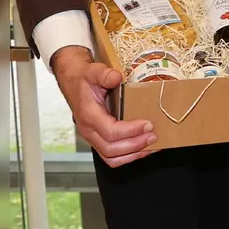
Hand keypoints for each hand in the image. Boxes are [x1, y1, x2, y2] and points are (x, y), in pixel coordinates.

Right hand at [51, 46, 156, 166]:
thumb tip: (117, 77)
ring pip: (111, 157)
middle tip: (154, 135)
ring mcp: (92, 136)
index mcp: (88, 114)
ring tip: (153, 145)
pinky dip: (128, 155)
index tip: (149, 124)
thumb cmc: (84, 78)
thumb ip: (104, 74)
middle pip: (111, 149)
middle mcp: (88, 130)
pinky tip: (144, 148)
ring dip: (133, 154)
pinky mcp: (98, 138)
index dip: (131, 131)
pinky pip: (111, 155)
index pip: (110, 131)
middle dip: (135, 145)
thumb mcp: (93, 71)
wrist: (73, 81)